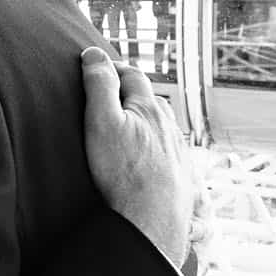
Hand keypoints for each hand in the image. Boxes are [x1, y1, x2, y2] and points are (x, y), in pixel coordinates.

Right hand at [80, 46, 197, 268]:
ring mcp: (177, 150)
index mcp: (149, 107)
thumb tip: (94, 54)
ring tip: (126, 127)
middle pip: (149, 99)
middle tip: (108, 96)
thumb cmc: (124, 172)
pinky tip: (144, 159)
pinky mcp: (180, 174)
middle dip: (129, 94)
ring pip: (160, 126)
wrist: (153, 221)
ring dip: (144, 121)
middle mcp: (168, 125)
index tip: (96, 69)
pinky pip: (166, 152)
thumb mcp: (102, 122)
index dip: (113, 68)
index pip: (132, 75)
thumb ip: (99, 86)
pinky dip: (154, 147)